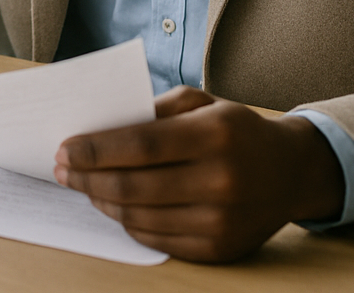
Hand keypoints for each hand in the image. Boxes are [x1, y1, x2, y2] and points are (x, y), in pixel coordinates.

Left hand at [54, 86, 344, 261]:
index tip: (63, 148)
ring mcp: (221, 221)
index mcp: (216, 135)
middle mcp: (221, 181)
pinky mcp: (219, 249)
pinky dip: (128, 221)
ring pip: (139, 217)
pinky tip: (116, 205)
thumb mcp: (203, 103)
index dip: (95, 150)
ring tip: (85, 185)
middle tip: (62, 169)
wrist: (291, 173)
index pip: (140, 145)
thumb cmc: (236, 131)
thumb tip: (99, 129)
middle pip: (132, 186)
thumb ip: (154, 111)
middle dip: (86, 177)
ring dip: (102, 201)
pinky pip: (156, 239)